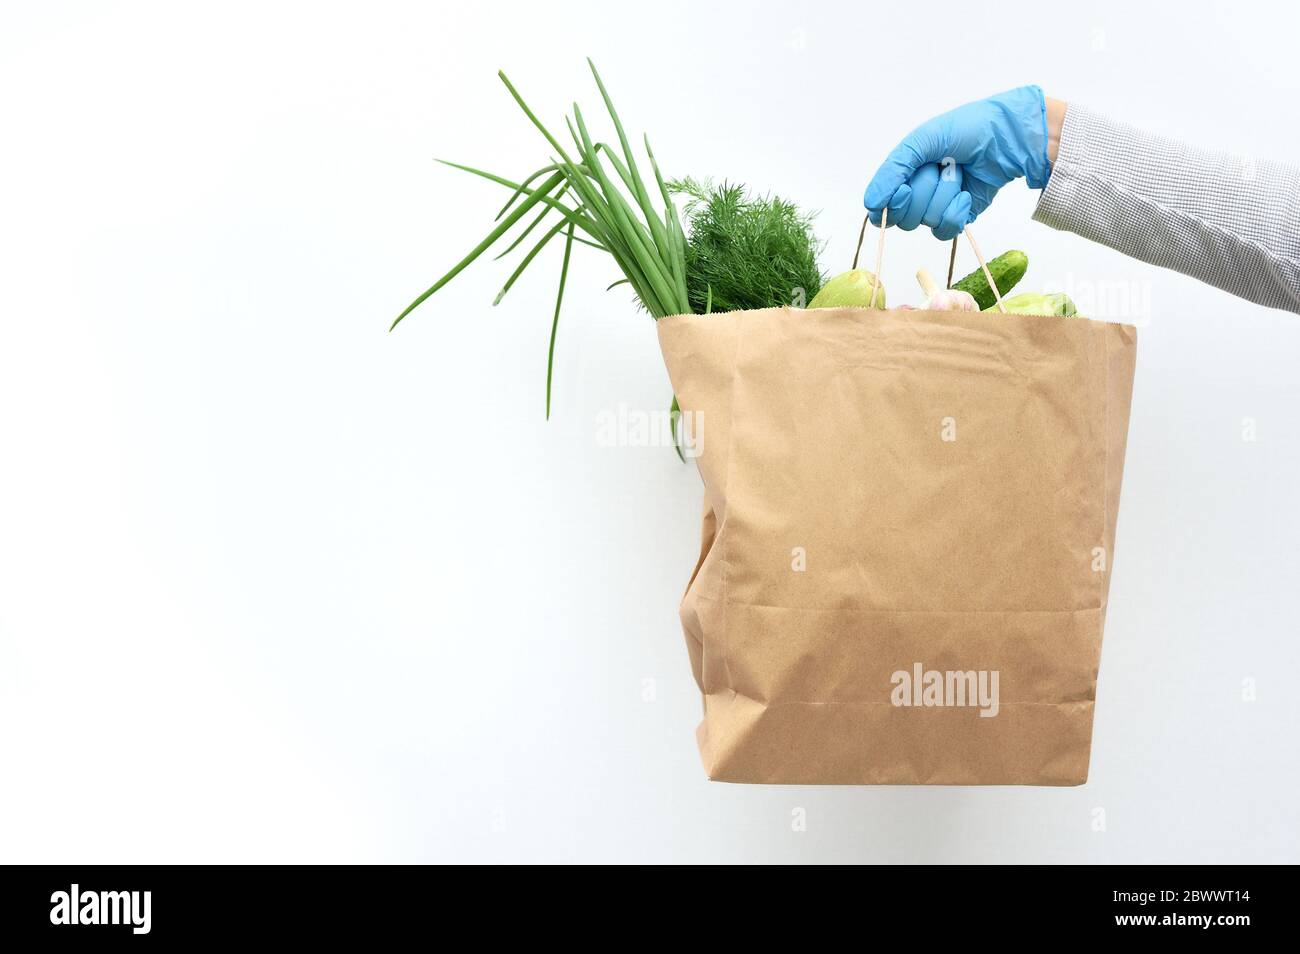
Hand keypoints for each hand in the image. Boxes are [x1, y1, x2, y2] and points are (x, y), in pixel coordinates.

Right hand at [864, 86, 1051, 240]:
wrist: (1006, 137)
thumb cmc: (964, 129)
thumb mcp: (920, 141)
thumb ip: (891, 171)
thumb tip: (870, 204)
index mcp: (903, 175)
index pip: (881, 207)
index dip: (892, 204)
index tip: (906, 189)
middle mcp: (916, 194)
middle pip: (904, 218)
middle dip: (924, 192)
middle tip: (940, 169)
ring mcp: (937, 207)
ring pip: (927, 222)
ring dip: (945, 196)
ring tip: (958, 174)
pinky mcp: (958, 217)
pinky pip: (946, 230)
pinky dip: (957, 210)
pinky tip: (966, 192)